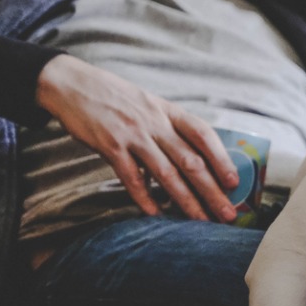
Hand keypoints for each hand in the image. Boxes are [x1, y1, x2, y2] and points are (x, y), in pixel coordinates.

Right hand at [36, 55, 238, 221]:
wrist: (70, 84)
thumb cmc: (115, 97)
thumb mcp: (150, 104)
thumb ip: (170, 127)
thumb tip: (196, 158)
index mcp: (168, 111)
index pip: (203, 135)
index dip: (222, 159)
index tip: (234, 181)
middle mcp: (155, 122)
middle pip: (191, 161)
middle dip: (212, 191)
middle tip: (227, 214)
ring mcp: (133, 135)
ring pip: (166, 174)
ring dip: (186, 201)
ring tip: (201, 221)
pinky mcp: (110, 146)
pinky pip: (132, 178)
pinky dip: (145, 198)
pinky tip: (156, 215)